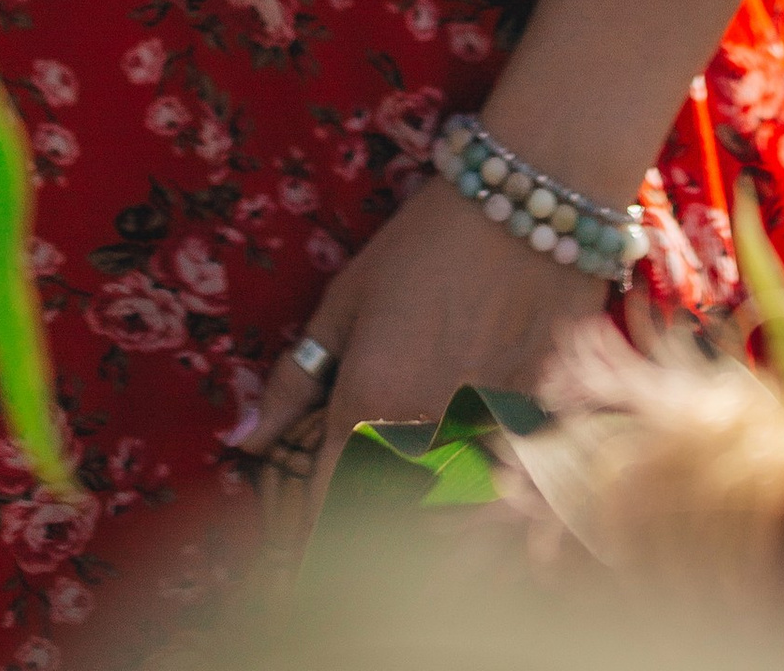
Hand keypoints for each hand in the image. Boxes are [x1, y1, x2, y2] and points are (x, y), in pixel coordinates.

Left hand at [236, 175, 610, 516]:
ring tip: (415, 552)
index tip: (297, 577)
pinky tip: (478, 513)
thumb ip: (293, 379)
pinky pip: (507, 500)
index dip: (310, 545)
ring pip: (452, 524)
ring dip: (429, 541)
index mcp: (370, 403)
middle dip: (370, 544)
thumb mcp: (345, 299)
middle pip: (390, 524)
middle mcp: (427, 433)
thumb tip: (244, 442)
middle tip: (351, 553)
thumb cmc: (424, 244)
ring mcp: (487, 438)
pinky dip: (488, 516)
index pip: (329, 502)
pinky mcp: (539, 432)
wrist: (530, 205)